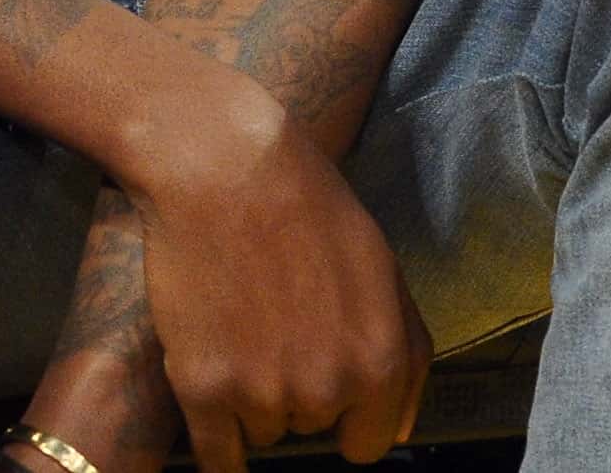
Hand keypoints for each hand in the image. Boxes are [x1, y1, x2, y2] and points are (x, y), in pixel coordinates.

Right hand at [121, 78, 430, 469]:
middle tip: (273, 324)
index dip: (347, 414)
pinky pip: (217, 456)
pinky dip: (216, 446)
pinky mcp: (202, 386)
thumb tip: (401, 430)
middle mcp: (326, 390)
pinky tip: (215, 407)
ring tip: (237, 326)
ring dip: (251, 398)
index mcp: (379, 364)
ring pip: (263, 432)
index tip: (323, 385)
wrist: (218, 165)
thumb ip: (408, 354)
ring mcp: (261, 392)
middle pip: (311, 429)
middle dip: (296, 389)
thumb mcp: (383, 268)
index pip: (368, 444)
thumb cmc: (305, 206)